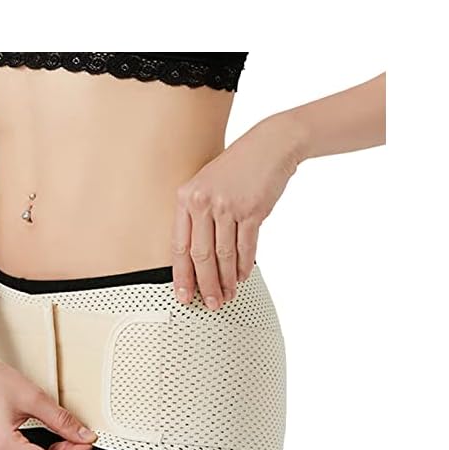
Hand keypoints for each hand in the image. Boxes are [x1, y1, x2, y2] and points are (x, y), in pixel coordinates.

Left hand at [171, 114, 298, 306]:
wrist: (270, 145)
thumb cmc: (237, 168)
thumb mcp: (207, 185)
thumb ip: (198, 216)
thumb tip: (196, 258)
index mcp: (186, 198)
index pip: (179, 246)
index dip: (181, 275)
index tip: (183, 295)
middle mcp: (203, 202)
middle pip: (200, 256)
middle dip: (205, 285)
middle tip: (210, 304)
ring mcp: (227, 206)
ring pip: (223, 255)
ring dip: (226, 280)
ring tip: (227, 296)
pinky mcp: (251, 211)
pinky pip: (246, 248)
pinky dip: (244, 266)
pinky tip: (242, 278)